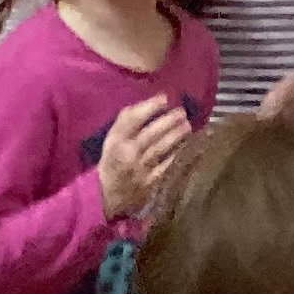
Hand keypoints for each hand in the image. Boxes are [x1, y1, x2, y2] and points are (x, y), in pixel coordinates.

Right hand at [97, 94, 194, 215]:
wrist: (106, 194)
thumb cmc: (113, 160)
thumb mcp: (112, 139)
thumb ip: (127, 121)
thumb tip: (150, 102)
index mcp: (116, 140)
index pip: (133, 119)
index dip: (150, 107)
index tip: (164, 98)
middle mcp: (128, 153)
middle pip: (151, 133)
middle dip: (168, 120)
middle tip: (182, 112)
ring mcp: (139, 169)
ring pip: (160, 148)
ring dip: (175, 135)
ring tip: (187, 126)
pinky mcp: (149, 182)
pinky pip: (165, 166)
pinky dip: (176, 155)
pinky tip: (185, 146)